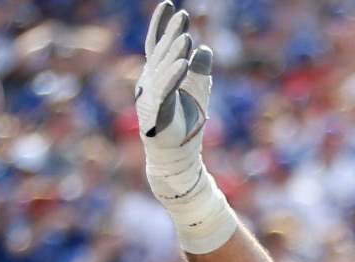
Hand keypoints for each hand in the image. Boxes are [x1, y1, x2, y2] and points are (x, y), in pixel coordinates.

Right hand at [137, 2, 212, 146]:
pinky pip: (166, 90)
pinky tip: (184, 63)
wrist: (175, 154)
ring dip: (174, 52)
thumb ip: (199, 68)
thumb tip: (205, 49)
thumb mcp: (197, 89)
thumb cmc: (185, 122)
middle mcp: (150, 81)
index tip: (169, 4)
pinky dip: (175, 76)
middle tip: (182, 15)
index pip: (158, 43)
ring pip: (164, 69)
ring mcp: (151, 95)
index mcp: (157, 73)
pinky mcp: (158, 111)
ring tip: (186, 37)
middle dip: (172, 33)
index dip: (162, 24)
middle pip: (162, 52)